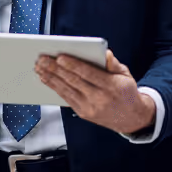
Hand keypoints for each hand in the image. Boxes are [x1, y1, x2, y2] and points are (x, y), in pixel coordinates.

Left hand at [35, 51, 154, 135]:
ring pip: (67, 90)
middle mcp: (100, 98)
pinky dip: (55, 88)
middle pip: (74, 81)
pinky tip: (46, 79)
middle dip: (56, 69)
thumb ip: (113, 64)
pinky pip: (66, 98)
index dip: (73, 65)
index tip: (60, 57)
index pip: (89, 74)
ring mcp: (90, 107)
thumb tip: (104, 53)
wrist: (131, 118)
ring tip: (39, 68)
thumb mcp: (126, 75)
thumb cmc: (127, 92)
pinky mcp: (83, 113)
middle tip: (42, 59)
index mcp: (112, 86)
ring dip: (51, 78)